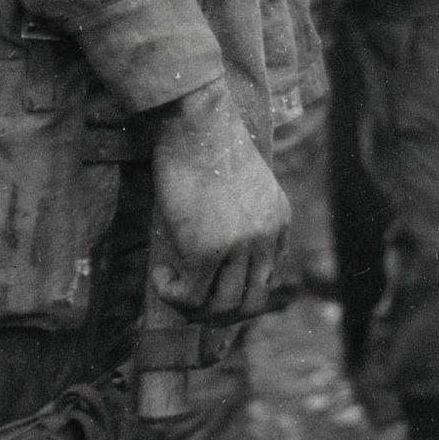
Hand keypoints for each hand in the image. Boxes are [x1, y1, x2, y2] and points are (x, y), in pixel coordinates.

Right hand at [150, 77, 287, 321]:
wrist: (198, 125)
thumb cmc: (208, 146)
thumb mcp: (236, 185)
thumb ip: (237, 218)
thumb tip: (206, 254)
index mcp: (279, 219)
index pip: (268, 275)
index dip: (237, 289)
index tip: (208, 284)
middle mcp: (268, 236)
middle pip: (253, 301)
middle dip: (220, 314)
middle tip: (189, 302)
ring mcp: (242, 245)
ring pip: (226, 308)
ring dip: (194, 309)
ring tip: (171, 288)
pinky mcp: (210, 249)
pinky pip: (193, 296)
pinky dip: (172, 294)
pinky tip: (159, 275)